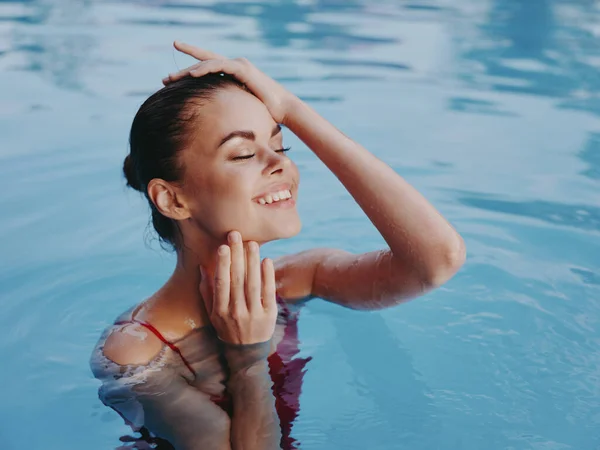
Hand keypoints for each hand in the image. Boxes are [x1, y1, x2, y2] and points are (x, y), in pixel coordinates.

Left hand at [162, 41, 295, 123]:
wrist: (283, 109)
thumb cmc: (265, 112)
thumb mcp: (241, 110)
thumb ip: (228, 111)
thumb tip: (216, 128)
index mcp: (232, 75)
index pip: (207, 71)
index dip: (189, 73)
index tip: (171, 80)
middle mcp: (234, 66)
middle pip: (203, 64)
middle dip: (183, 71)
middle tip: (165, 79)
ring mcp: (238, 65)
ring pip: (207, 63)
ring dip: (188, 70)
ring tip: (172, 79)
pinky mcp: (242, 69)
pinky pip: (219, 66)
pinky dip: (205, 69)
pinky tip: (191, 75)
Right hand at [199, 231, 276, 344]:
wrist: (246, 354)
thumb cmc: (227, 329)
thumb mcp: (212, 314)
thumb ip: (207, 291)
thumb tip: (202, 267)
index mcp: (220, 311)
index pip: (221, 283)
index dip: (222, 264)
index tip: (222, 246)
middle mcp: (236, 313)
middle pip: (237, 280)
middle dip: (237, 256)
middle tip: (236, 235)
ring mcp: (253, 315)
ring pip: (252, 284)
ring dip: (252, 262)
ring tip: (252, 244)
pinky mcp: (269, 316)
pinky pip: (268, 293)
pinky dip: (268, 276)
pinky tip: (266, 261)